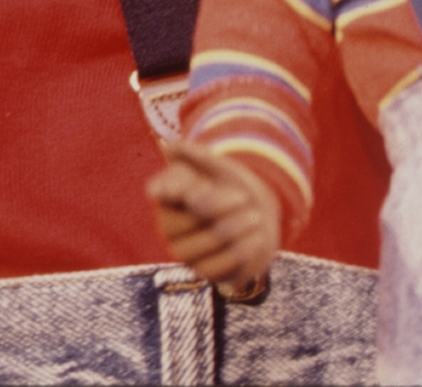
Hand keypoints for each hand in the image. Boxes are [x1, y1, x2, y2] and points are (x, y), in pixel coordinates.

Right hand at [147, 138, 281, 293]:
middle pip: (198, 214)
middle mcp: (169, 227)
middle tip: (245, 198)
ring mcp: (186, 254)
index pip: (164, 191)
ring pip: (214, 239)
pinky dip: (246, 247)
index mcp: (166, 195)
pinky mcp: (206, 273)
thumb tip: (170, 148)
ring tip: (255, 216)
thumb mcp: (214, 164)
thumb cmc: (228, 184)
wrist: (253, 214)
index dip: (185, 188)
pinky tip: (256, 237)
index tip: (202, 187)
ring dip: (241, 225)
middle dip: (226, 204)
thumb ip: (193, 154)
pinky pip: (225, 264)